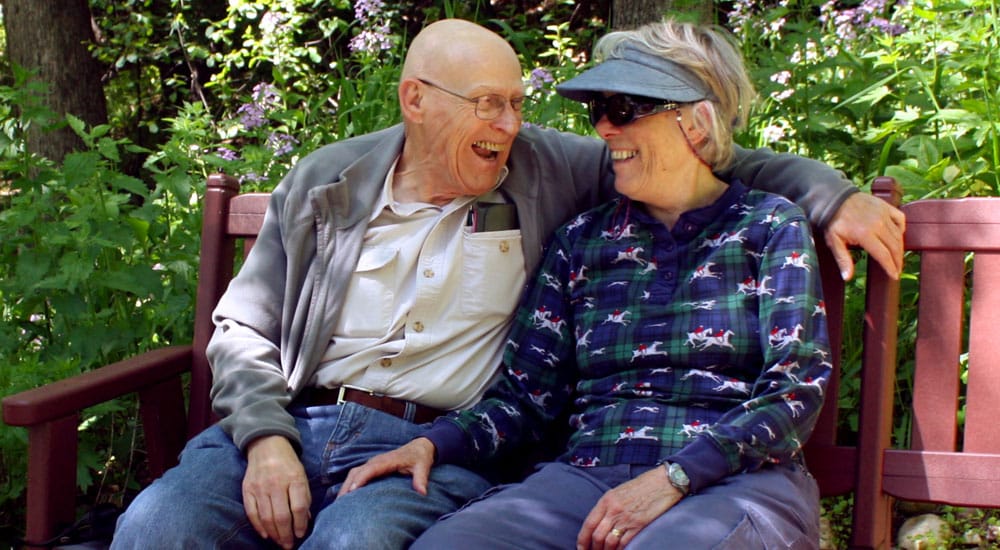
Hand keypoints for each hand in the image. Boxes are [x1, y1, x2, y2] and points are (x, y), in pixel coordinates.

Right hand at [243, 435, 310, 549]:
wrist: (266, 445)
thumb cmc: (288, 463)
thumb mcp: (302, 475)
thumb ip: (304, 497)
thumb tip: (304, 521)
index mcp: (294, 478)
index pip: (298, 508)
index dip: (300, 524)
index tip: (301, 534)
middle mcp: (276, 483)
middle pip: (282, 516)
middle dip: (286, 535)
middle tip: (289, 545)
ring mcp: (260, 487)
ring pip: (267, 517)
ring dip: (274, 534)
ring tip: (280, 542)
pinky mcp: (247, 489)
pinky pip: (252, 513)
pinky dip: (259, 527)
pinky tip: (266, 535)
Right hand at [338, 437, 436, 496]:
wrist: (419, 447)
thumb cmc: (420, 457)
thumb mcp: (423, 467)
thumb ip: (421, 479)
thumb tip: (422, 492)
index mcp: (387, 460)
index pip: (371, 469)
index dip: (361, 479)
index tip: (352, 491)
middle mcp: (377, 460)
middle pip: (357, 472)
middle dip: (347, 486)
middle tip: (339, 503)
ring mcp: (373, 463)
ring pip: (354, 472)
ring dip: (346, 485)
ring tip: (338, 502)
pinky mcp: (372, 466)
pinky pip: (357, 473)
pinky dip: (349, 483)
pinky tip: (345, 495)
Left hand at [576, 467, 682, 549]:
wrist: (663, 482)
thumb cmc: (642, 486)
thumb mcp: (618, 492)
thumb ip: (608, 507)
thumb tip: (599, 524)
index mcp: (606, 500)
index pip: (588, 524)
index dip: (582, 540)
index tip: (581, 548)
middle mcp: (614, 510)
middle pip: (597, 536)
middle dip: (593, 549)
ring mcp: (626, 518)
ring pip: (609, 542)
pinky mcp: (639, 525)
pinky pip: (625, 543)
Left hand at [824, 192, 905, 279]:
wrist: (834, 198)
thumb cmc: (833, 221)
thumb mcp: (834, 241)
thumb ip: (843, 259)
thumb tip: (847, 277)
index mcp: (865, 234)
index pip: (883, 255)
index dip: (890, 267)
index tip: (894, 276)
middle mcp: (878, 224)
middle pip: (894, 247)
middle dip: (898, 261)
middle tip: (898, 269)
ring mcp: (883, 214)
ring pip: (898, 235)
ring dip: (900, 248)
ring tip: (898, 257)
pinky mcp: (885, 206)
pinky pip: (900, 219)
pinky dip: (901, 228)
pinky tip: (898, 236)